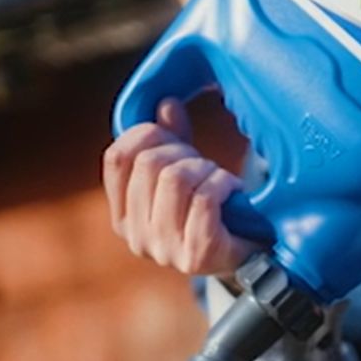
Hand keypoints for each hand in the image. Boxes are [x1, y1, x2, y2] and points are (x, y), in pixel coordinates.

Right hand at [103, 98, 260, 274]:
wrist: (245, 257)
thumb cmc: (210, 211)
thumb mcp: (186, 170)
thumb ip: (173, 139)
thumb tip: (166, 103)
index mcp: (123, 216)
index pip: (116, 158)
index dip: (144, 134)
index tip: (170, 134)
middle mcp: (136, 237)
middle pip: (150, 163)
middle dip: (183, 151)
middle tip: (204, 164)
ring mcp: (165, 250)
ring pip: (175, 178)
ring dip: (204, 168)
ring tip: (217, 178)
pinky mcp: (196, 255)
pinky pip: (204, 199)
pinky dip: (221, 184)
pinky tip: (230, 190)